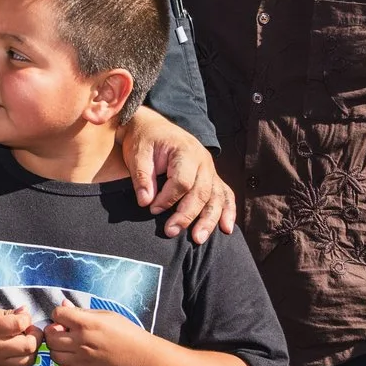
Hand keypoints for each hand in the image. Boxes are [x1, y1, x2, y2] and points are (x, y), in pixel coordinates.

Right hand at [0, 306, 41, 365]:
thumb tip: (25, 312)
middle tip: (29, 331)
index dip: (26, 318)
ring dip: (31, 349)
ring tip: (24, 341)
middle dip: (35, 335)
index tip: (22, 317)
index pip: (19, 324)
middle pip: (29, 345)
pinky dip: (22, 358)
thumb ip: (5, 313)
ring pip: (29, 359)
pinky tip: (16, 352)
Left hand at [44, 302, 151, 365]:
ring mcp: (81, 359)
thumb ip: (82, 311)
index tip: (66, 317)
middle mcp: (80, 341)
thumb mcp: (105, 315)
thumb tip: (64, 304)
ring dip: (57, 347)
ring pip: (53, 353)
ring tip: (68, 344)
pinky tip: (73, 356)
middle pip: (50, 336)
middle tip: (63, 331)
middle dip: (53, 331)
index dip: (59, 313)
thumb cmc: (126, 332)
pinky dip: (64, 361)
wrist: (140, 357)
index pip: (57, 314)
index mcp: (86, 323)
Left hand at [122, 109, 236, 241]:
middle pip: (201, 192)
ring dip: (209, 220)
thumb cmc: (145, 139)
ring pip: (216, 197)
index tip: (151, 208)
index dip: (168, 199)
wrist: (153, 127)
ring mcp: (210, 169)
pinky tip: (226, 228)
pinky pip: (225, 194)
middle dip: (187, 215)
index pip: (182, 181)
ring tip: (198, 239)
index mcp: (186, 151)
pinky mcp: (211, 177)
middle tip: (171, 231)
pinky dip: (228, 211)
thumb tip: (145, 202)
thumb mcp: (137, 153)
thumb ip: (142, 177)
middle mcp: (203, 160)